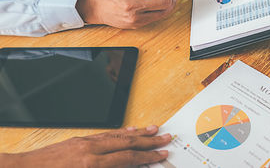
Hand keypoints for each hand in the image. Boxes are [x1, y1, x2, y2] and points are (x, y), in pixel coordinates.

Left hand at [0, 125, 170, 167]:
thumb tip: (125, 167)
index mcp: (92, 165)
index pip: (128, 159)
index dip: (147, 156)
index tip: (161, 154)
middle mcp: (91, 150)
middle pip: (127, 143)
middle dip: (149, 141)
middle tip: (165, 137)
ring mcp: (85, 143)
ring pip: (118, 136)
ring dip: (138, 133)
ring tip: (153, 129)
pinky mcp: (79, 140)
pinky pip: (105, 134)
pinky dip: (120, 132)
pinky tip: (128, 130)